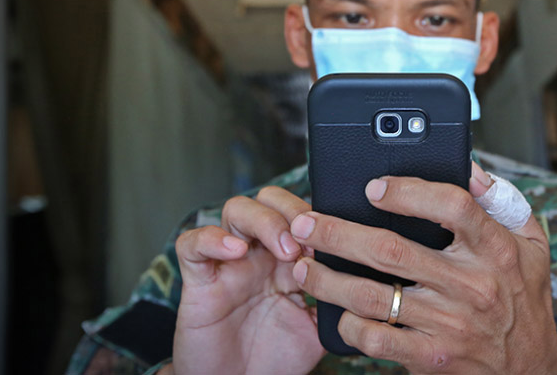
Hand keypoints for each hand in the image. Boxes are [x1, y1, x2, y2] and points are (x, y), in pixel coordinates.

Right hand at [173, 187, 325, 374]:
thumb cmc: (276, 357)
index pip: (302, 213)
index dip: (320, 219)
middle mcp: (258, 253)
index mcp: (289, 259)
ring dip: (265, 221)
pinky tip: (236, 251)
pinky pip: (192, 243)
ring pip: (236, 209)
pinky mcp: (199, 281)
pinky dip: (212, 238)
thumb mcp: (319, 328)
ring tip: (285, 250)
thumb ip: (337, 300)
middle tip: (309, 242)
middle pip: (269, 199)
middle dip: (292, 210)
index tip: (338, 242)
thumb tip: (365, 279)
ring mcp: (228, 263)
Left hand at [289, 170, 556, 373]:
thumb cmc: (524, 295)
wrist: (533, 367)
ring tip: (303, 265)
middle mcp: (472, 285)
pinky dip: (349, 324)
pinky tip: (336, 310)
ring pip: (374, 297)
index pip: (452, 207)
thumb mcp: (530, 241)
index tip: (373, 187)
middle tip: (306, 221)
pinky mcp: (433, 357)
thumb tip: (465, 166)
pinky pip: (378, 339)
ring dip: (330, 279)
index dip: (409, 192)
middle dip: (339, 233)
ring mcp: (450, 324)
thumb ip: (498, 200)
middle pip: (393, 251)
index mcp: (495, 248)